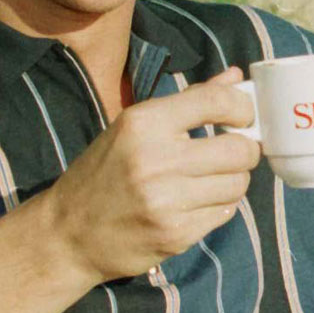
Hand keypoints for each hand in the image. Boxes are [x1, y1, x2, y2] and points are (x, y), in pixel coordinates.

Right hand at [45, 67, 260, 283]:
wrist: (68, 233)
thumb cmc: (105, 172)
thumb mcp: (135, 127)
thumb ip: (190, 101)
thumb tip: (236, 78)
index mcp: (144, 123)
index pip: (217, 101)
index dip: (243, 107)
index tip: (243, 116)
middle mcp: (156, 160)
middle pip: (240, 149)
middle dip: (245, 150)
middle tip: (234, 152)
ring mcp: (167, 201)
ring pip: (238, 184)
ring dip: (232, 181)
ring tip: (210, 180)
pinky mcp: (176, 235)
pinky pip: (225, 213)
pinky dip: (218, 207)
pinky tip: (194, 204)